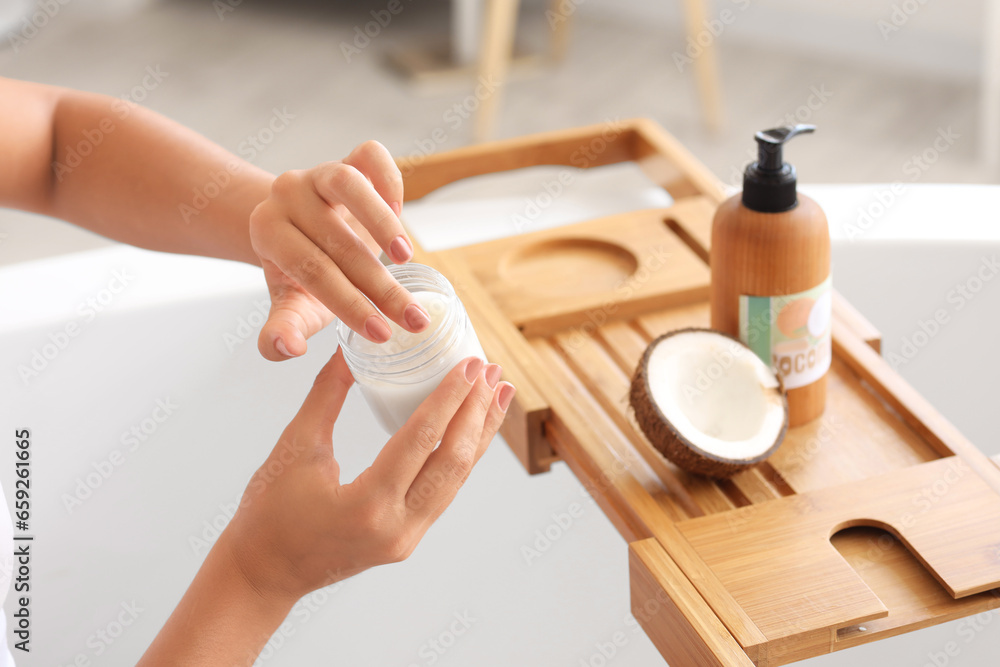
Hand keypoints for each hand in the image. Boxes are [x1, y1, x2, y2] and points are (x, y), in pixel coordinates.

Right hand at [221, 351, 514, 601]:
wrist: (262, 573)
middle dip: (477, 412)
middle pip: (453, 461)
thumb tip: (348, 348)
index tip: (471, 364)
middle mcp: (397, 527)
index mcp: (367, 504)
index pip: (421, 440)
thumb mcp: (295, 447)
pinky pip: (445, 492)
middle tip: (492, 370)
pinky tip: (473, 429)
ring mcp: (407, 538)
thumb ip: (326, 395)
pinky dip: (462, 457)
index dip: (450, 397)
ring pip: (457, 479)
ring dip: (479, 433)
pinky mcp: (408, 539)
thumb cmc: (268, 514)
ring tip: (497, 394)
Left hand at [248, 140, 429, 360]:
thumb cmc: (306, 274)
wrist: (309, 230)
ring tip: (406, 260)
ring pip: (347, 183)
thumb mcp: (294, 305)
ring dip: (381, 224)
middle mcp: (287, 193)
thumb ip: (285, 329)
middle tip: (411, 318)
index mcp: (266, 230)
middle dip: (379, 285)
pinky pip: (371, 156)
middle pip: (336, 240)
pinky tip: (402, 215)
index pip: (311, 270)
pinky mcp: (350, 157)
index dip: (348, 304)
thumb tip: (288, 349)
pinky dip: (389, 181)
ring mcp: (318, 171)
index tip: (381, 334)